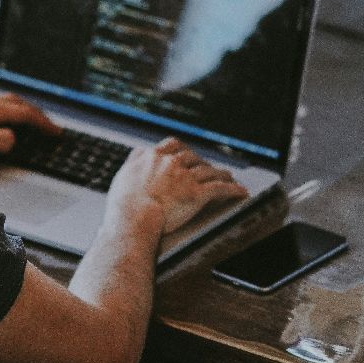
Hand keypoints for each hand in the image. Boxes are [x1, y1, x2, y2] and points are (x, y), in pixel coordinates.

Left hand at [0, 90, 58, 163]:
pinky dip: (6, 109)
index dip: (44, 123)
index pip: (26, 113)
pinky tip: (1, 116)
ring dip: (21, 109)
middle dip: (36, 113)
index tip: (55, 132)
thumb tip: (13, 137)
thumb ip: (2, 140)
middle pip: (18, 102)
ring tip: (29, 120)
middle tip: (47, 125)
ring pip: (6, 100)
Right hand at [105, 139, 248, 236]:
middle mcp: (170, 163)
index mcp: (153, 157)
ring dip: (220, 173)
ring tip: (228, 176)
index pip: (171, 145)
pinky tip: (240, 191)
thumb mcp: (123, 175)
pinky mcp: (197, 193)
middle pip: (192, 157)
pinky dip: (232, 189)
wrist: (133, 217)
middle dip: (202, 162)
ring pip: (208, 171)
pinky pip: (219, 188)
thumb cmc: (123, 204)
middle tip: (207, 167)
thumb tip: (137, 153)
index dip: (181, 149)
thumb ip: (133, 161)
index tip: (185, 152)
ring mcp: (185, 177)